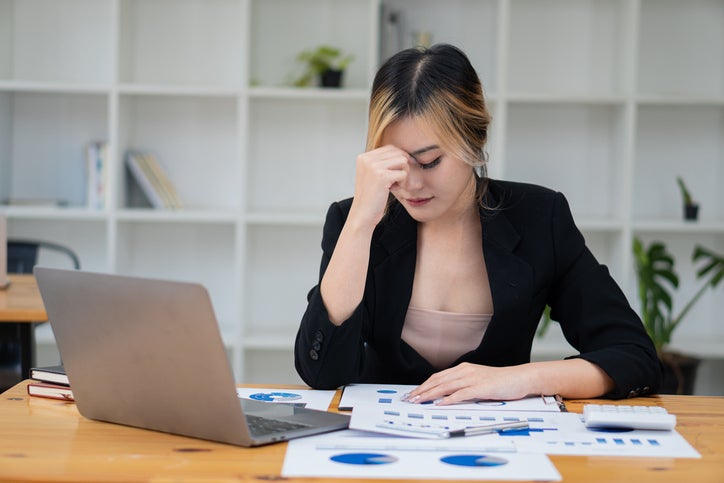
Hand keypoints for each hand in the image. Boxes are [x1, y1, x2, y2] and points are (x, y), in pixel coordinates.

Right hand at [348, 145, 410, 227]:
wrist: (362, 214)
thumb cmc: (370, 197)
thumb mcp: (372, 175)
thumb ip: (383, 162)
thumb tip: (403, 153)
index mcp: (363, 157)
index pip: (390, 148)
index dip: (399, 158)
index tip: (400, 171)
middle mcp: (367, 159)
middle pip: (398, 153)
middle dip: (403, 166)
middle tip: (398, 180)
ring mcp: (374, 167)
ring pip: (403, 161)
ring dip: (403, 174)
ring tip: (395, 185)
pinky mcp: (382, 176)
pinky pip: (403, 173)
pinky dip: (402, 183)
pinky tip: (393, 190)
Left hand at [402, 362, 533, 404]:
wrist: (520, 378)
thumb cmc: (500, 381)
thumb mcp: (478, 380)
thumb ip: (463, 385)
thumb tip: (446, 396)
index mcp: (463, 369)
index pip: (438, 377)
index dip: (424, 385)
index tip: (413, 393)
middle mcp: (465, 371)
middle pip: (438, 381)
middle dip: (421, 390)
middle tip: (409, 399)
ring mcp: (472, 379)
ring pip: (445, 386)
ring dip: (430, 395)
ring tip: (418, 401)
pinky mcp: (481, 387)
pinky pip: (461, 394)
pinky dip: (449, 399)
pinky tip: (440, 404)